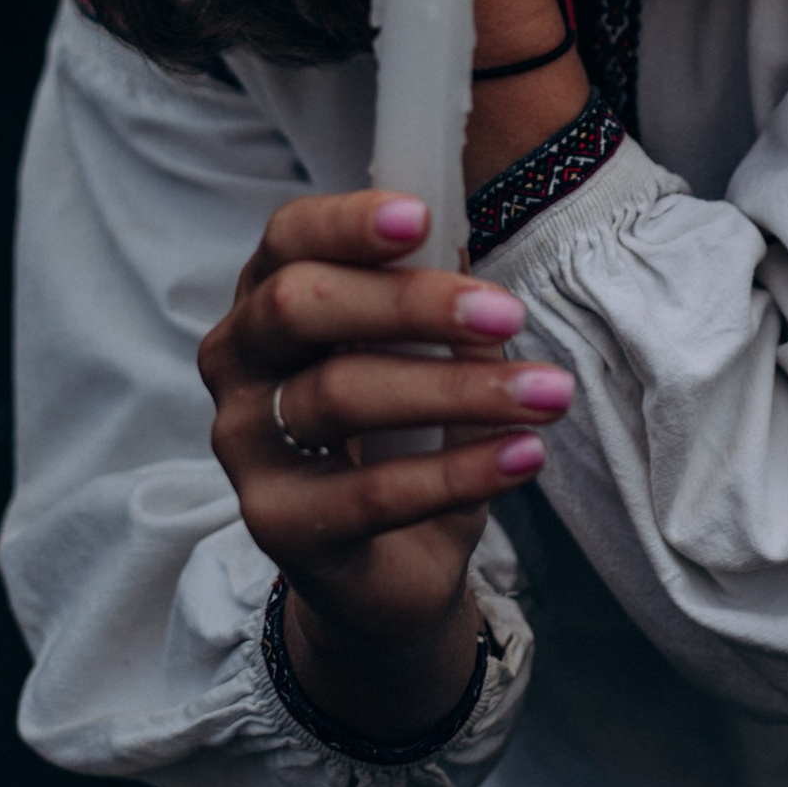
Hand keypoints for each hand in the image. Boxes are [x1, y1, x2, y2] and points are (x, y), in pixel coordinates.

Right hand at [200, 185, 576, 737]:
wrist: (389, 569)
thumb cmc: (402, 436)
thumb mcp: (422, 356)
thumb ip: (431, 304)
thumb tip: (464, 245)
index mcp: (266, 299)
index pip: (288, 238)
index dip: (348, 222)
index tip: (423, 217)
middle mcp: (238, 364)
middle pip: (299, 306)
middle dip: (409, 303)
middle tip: (507, 314)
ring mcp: (246, 447)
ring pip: (340, 396)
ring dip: (456, 389)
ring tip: (548, 395)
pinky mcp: (277, 525)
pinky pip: (372, 494)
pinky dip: (459, 472)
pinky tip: (525, 456)